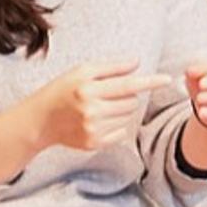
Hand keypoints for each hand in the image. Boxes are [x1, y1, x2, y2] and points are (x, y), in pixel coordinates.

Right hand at [35, 60, 170, 151]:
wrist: (39, 120)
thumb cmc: (62, 90)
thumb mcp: (81, 71)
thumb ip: (111, 67)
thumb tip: (137, 63)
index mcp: (88, 89)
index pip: (128, 85)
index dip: (150, 82)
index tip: (167, 79)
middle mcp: (91, 111)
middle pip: (132, 102)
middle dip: (127, 96)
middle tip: (107, 94)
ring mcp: (92, 129)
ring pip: (128, 116)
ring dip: (121, 110)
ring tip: (100, 107)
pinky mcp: (93, 143)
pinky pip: (121, 132)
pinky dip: (116, 125)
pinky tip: (98, 121)